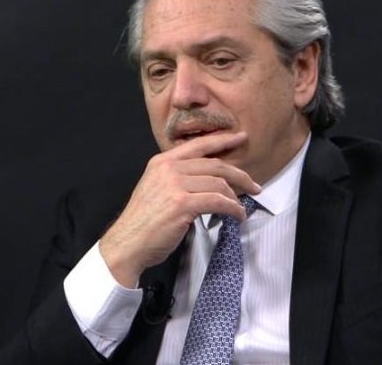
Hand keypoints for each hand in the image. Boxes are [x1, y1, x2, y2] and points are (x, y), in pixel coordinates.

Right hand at [99, 131, 260, 286]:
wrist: (127, 243)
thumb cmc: (144, 222)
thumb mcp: (156, 189)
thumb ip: (177, 178)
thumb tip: (208, 180)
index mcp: (162, 162)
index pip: (199, 145)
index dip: (223, 140)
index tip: (240, 137)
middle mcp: (168, 168)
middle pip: (215, 164)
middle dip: (239, 175)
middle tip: (254, 184)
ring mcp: (175, 184)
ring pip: (219, 183)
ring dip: (236, 196)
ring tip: (242, 207)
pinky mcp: (182, 203)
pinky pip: (218, 201)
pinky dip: (232, 208)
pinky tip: (237, 215)